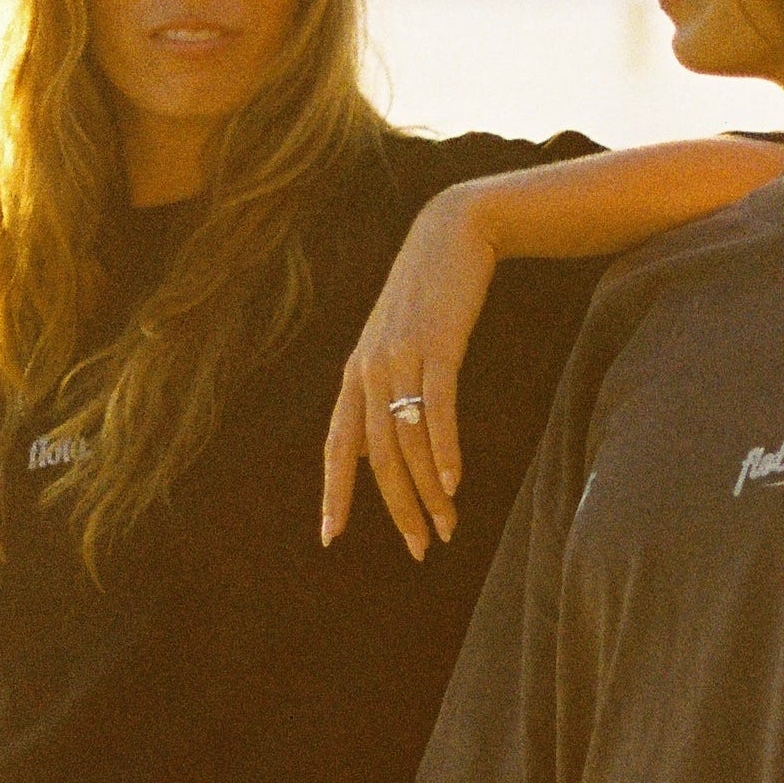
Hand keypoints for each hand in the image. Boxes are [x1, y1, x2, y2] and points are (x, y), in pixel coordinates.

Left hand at [320, 187, 498, 556]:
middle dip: (396, 508)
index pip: (337, 445)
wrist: (453, 233)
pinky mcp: (438, 345)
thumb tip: (391, 435)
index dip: (333, 493)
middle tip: (418, 548)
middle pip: (377, 456)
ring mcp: (401, 357)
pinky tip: (452, 482)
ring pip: (408, 441)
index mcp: (355, 373)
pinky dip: (443, 449)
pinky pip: (437, 408)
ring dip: (428, 491)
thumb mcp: (399, 339)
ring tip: (447, 527)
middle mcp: (369, 370)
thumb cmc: (431, 293)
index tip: (330, 538)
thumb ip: (389, 382)